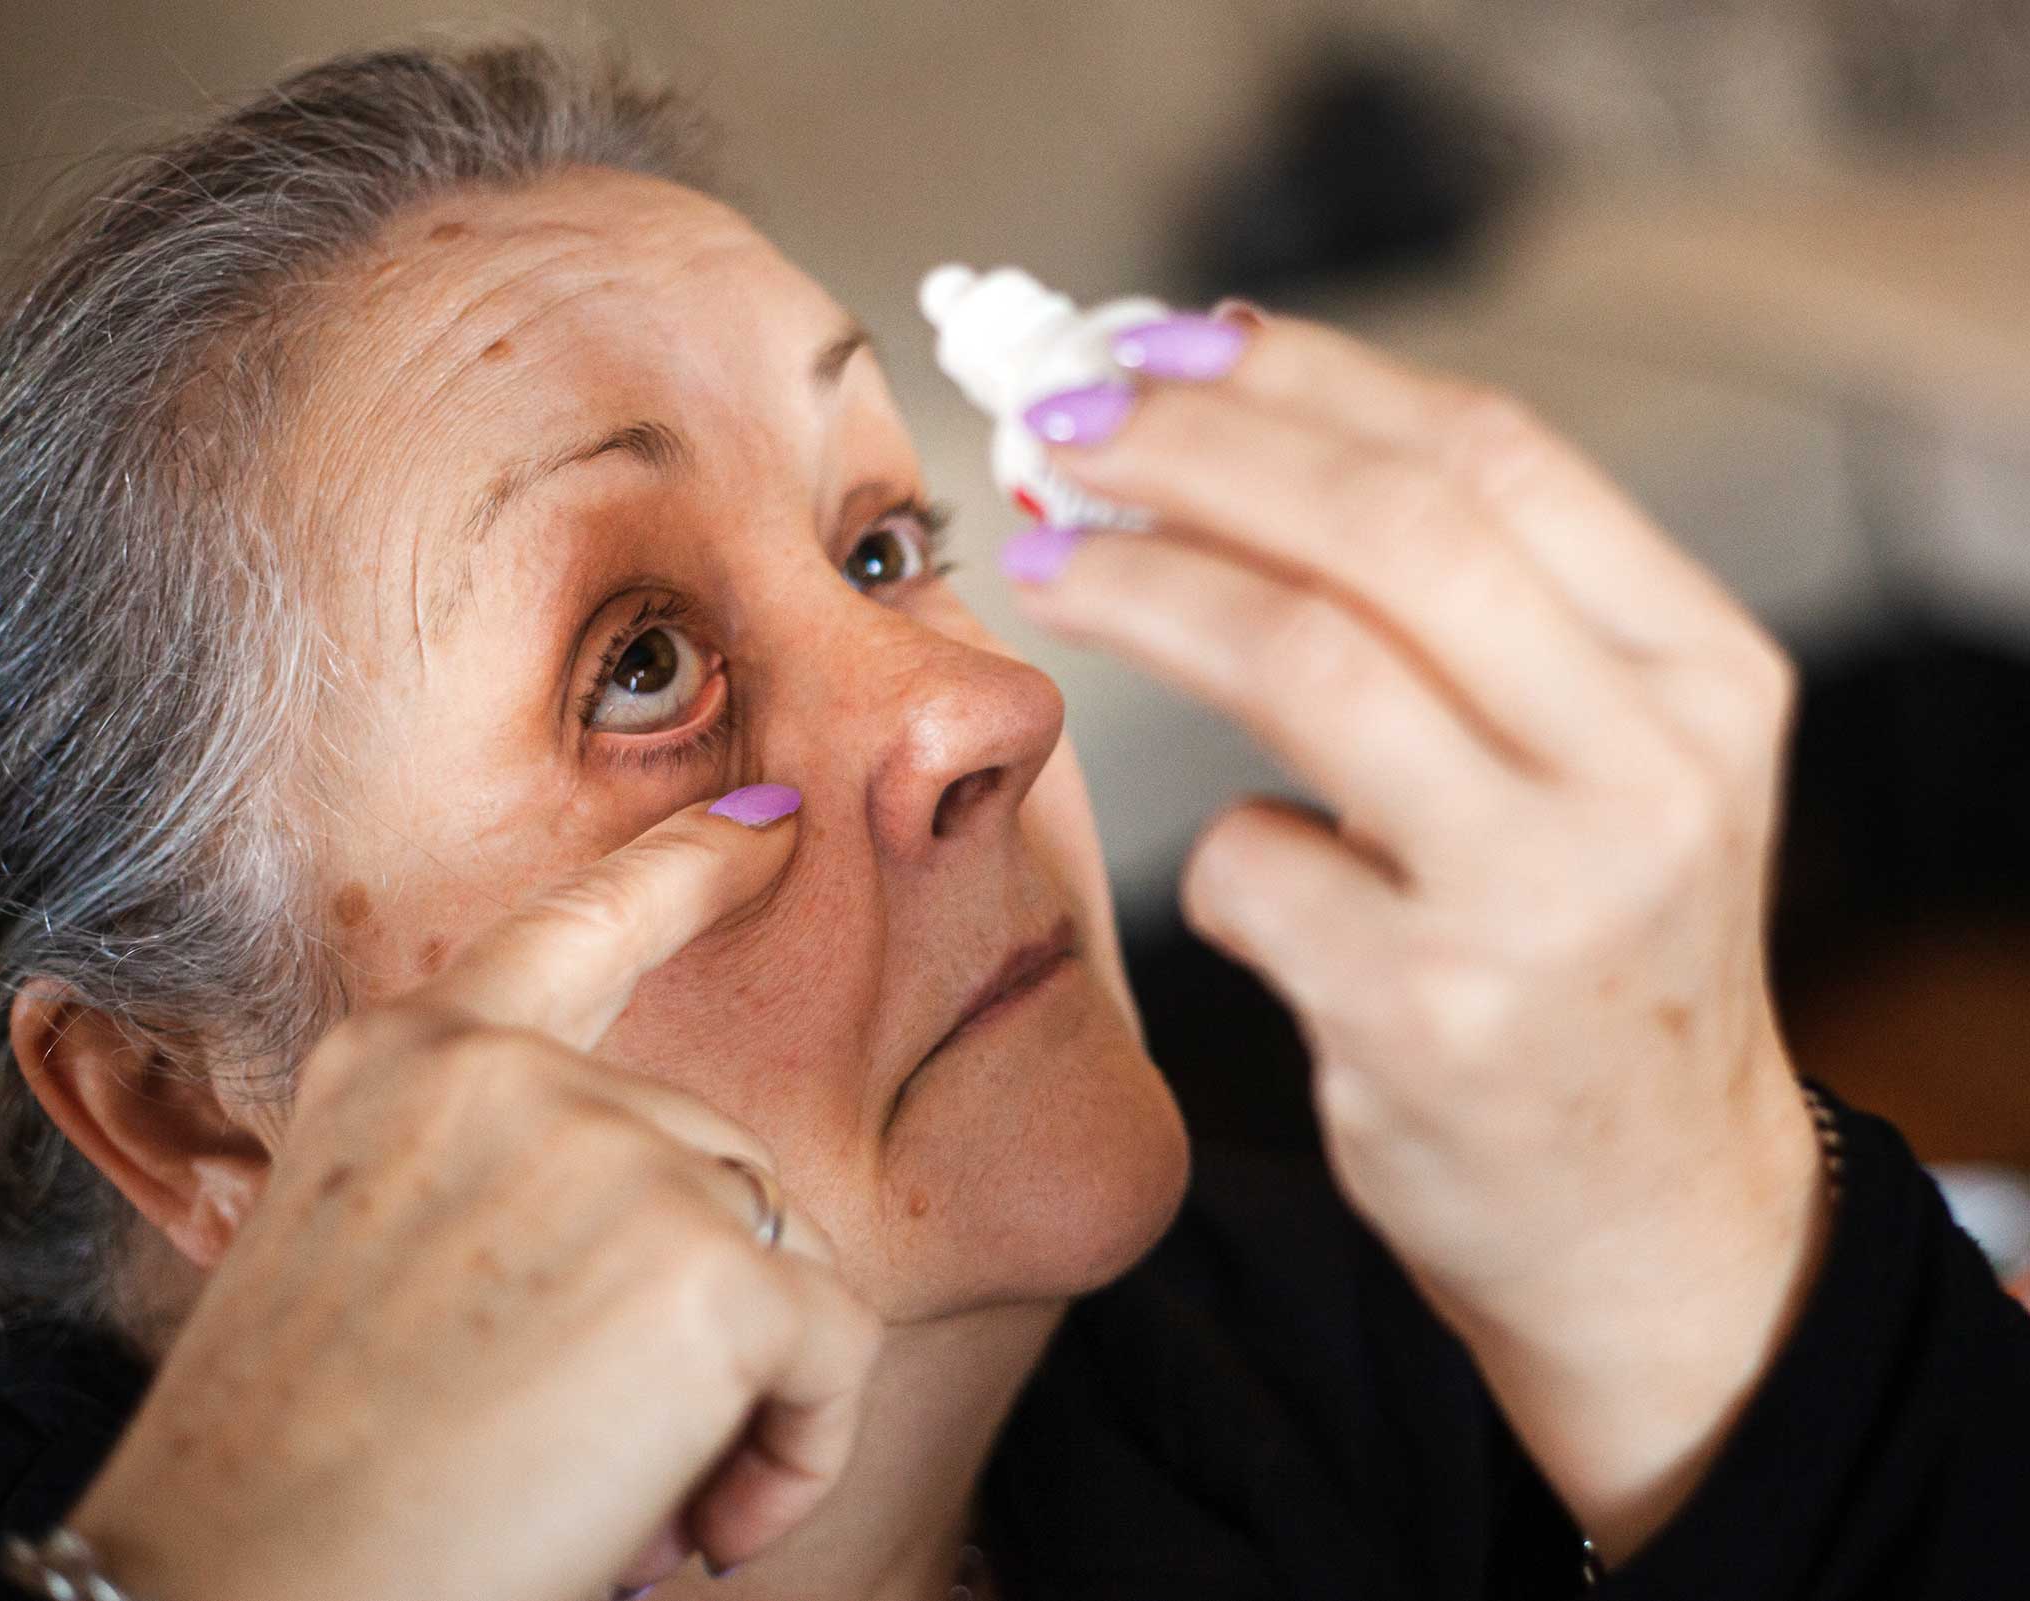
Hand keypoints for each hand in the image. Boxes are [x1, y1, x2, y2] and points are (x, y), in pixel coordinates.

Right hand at [65, 795, 881, 1600]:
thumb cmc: (293, 1475)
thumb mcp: (364, 1266)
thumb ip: (503, 1195)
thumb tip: (667, 1249)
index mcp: (407, 1059)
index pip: (577, 924)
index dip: (691, 866)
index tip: (776, 819)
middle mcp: (509, 1073)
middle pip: (710, 1157)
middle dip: (695, 1300)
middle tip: (598, 1452)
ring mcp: (611, 1152)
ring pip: (776, 1252)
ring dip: (742, 1387)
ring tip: (635, 1505)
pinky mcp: (704, 1265)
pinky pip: (835, 1346)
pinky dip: (801, 1448)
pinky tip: (701, 1529)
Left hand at [1009, 311, 1826, 1554]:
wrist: (1654, 1218)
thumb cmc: (1592, 962)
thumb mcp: (1610, 769)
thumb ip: (1481, 623)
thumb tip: (1239, 435)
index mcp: (1702, 674)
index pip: (1490, 456)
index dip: (1303, 379)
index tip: (1161, 347)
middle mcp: (1648, 769)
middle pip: (1387, 527)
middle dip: (1194, 452)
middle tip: (1060, 428)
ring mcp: (1544, 895)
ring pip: (1303, 657)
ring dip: (1144, 588)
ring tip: (1045, 561)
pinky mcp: (1431, 1013)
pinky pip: (1250, 865)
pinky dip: (1217, 850)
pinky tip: (1252, 879)